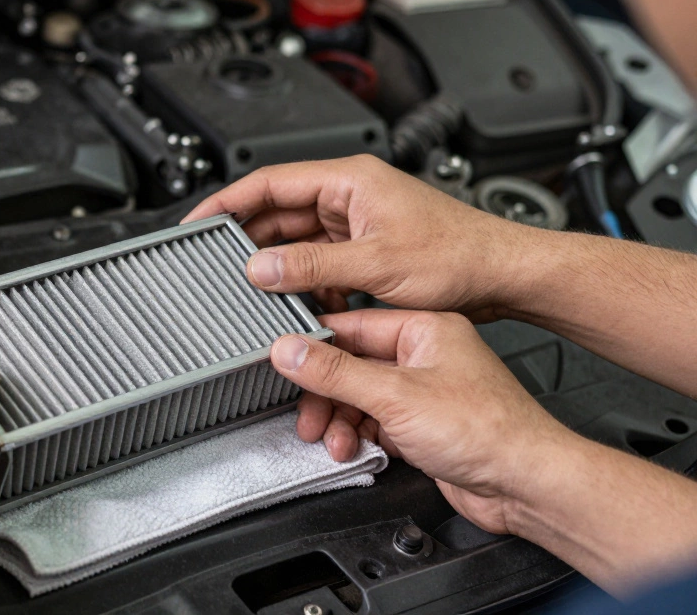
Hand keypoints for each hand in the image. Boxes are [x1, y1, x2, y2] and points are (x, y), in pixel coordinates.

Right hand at [183, 154, 534, 319]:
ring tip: (260, 291)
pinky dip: (307, 282)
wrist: (503, 276)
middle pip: (278, 212)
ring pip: (297, 241)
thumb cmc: (459, 255)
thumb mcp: (376, 264)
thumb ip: (312, 266)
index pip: (268, 181)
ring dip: (281, 267)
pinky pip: (319, 261)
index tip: (198, 222)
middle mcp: (349, 196)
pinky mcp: (366, 248)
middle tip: (219, 266)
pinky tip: (303, 303)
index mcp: (349, 181)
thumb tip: (261, 267)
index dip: (227, 200)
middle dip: (249, 241)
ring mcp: (357, 222)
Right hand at [270, 309, 570, 534]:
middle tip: (307, 415)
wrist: (525, 483)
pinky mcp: (423, 425)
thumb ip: (335, 372)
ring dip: (341, 421)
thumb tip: (289, 350)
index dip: (315, 346)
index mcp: (425, 329)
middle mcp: (424, 356)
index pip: (352, 326)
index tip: (284, 361)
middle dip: (326, 396)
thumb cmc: (486, 430)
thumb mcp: (395, 395)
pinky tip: (356, 449)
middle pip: (351, 367)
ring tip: (334, 441)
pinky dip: (360, 437)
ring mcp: (424, 392)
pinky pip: (376, 423)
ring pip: (360, 399)